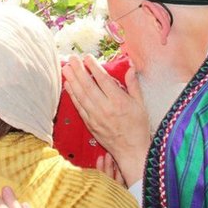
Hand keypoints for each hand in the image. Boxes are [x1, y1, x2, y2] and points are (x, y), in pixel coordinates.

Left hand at [62, 54, 150, 185]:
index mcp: (119, 101)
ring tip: (66, 68)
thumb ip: (134, 84)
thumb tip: (130, 66)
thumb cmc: (138, 127)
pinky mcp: (90, 124)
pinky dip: (72, 96)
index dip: (94, 67)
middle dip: (79, 71)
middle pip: (89, 86)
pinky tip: (68, 85)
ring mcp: (96, 117)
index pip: (103, 80)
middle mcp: (106, 108)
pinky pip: (79, 107)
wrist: (132, 151)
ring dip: (72, 81)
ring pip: (81, 96)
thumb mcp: (141, 104)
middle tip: (72, 59)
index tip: (87, 57)